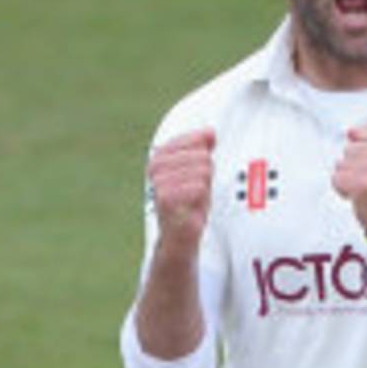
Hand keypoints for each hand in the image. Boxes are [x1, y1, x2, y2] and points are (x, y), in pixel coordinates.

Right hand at [148, 128, 215, 248]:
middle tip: (195, 193)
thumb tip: (211, 132)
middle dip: (206, 177)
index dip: (206, 157)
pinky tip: (191, 209)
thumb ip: (204, 148)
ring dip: (204, 190)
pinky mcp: (165, 198)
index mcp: (161, 154)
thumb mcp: (199, 171)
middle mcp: (156, 165)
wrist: (179, 235)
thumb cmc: (189, 202)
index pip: (196, 140)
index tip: (198, 175)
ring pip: (203, 172)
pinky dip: (201, 200)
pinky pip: (199, 187)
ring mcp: (159, 181)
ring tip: (193, 201)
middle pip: (203, 157)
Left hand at [332, 125, 366, 237]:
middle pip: (349, 149)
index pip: (359, 134)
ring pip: (341, 164)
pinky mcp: (365, 187)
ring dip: (347, 178)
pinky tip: (356, 196)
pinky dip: (342, 189)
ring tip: (363, 189)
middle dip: (352, 165)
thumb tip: (351, 132)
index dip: (359, 150)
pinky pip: (337, 179)